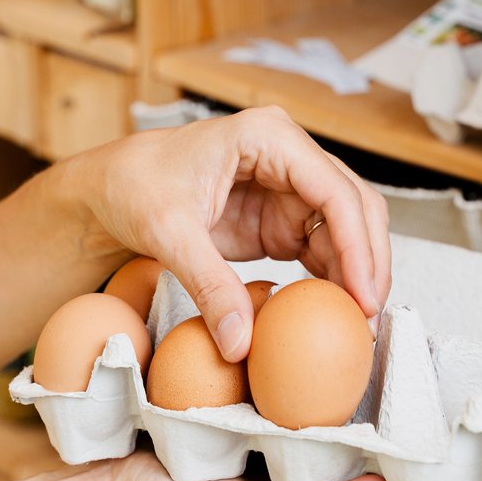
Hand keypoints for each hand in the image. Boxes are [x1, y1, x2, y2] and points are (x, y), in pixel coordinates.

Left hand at [71, 106, 391, 361]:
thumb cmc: (134, 186)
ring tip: (359, 323)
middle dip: (368, 261)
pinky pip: (324, 248)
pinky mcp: (283, 218)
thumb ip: (209, 287)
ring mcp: (291, 187)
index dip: (357, 245)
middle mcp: (290, 155)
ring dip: (356, 274)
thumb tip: (241, 343)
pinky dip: (334, 279)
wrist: (112, 189)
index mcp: (268, 136)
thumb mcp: (168, 235)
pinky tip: (336, 312)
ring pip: (347, 229)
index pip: (334, 190)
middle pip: (355, 206)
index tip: (363, 294)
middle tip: (369, 316)